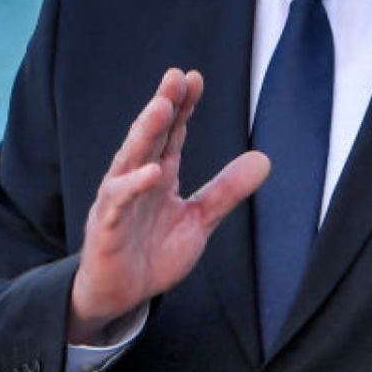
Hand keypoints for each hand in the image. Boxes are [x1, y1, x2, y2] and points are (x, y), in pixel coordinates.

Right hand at [67, 69, 269, 344]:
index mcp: (158, 175)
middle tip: (176, 76)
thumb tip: (264, 159)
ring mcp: (118, 200)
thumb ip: (225, 191)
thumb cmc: (151, 253)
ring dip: (145, 132)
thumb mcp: (198, 221)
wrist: (119, 294)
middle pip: (149, 136)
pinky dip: (133, 185)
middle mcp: (135, 179)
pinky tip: (152, 171)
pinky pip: (119, 201)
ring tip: (161, 107)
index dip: (182, 106)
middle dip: (163, 105)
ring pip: (130, 158)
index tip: (194, 77)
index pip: (170, 133)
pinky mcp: (106, 226)